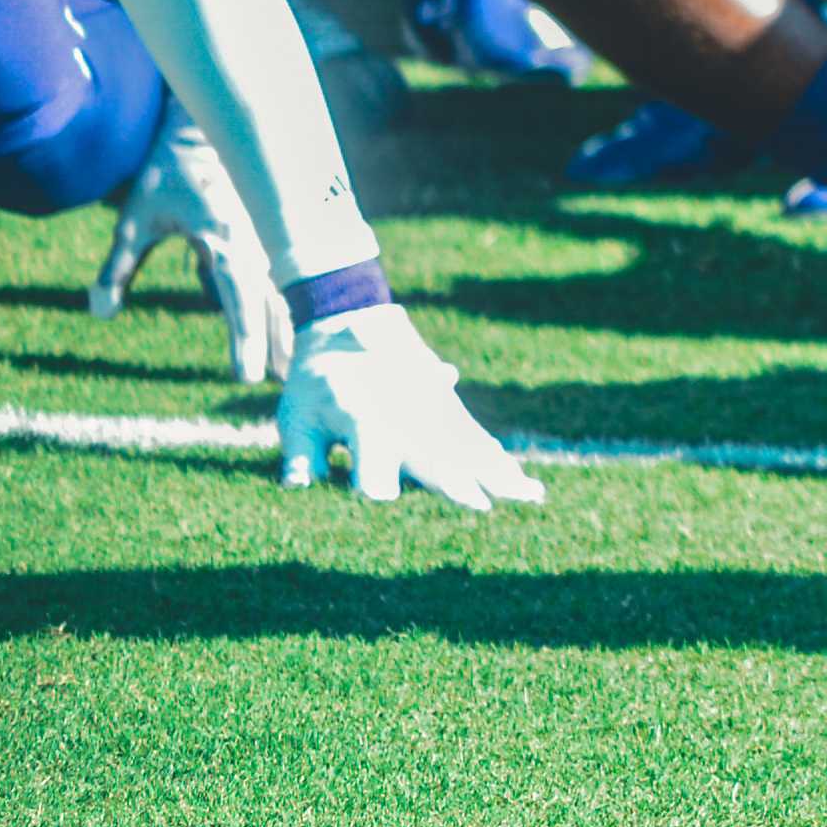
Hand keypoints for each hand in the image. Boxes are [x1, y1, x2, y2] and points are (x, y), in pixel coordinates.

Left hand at [94, 117, 289, 385]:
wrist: (200, 126)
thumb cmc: (166, 175)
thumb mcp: (134, 221)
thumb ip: (118, 269)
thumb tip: (99, 315)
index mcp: (226, 242)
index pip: (240, 302)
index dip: (244, 341)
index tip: (246, 377)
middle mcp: (252, 243)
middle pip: (270, 302)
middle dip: (278, 342)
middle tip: (286, 380)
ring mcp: (261, 237)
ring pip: (278, 289)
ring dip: (284, 325)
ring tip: (290, 361)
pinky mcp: (260, 233)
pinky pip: (273, 275)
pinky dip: (280, 301)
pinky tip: (285, 322)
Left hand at [279, 303, 542, 510]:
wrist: (352, 322)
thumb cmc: (316, 378)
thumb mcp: (297, 417)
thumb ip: (301, 456)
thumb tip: (300, 487)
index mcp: (363, 419)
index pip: (371, 456)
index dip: (374, 478)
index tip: (382, 499)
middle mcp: (403, 416)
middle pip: (434, 455)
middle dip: (457, 482)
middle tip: (485, 505)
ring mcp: (431, 409)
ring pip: (466, 446)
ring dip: (495, 470)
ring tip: (529, 492)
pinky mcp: (444, 404)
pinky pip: (473, 434)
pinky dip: (493, 454)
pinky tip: (514, 472)